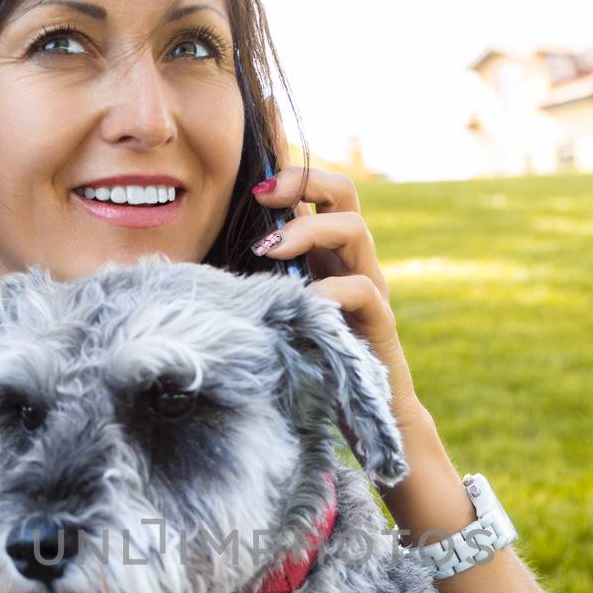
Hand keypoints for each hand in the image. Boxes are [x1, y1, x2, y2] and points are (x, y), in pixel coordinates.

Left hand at [249, 167, 429, 435]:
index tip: (255, 189)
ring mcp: (371, 289)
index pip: (322, 193)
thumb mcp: (279, 309)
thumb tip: (212, 255)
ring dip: (309, 231)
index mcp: (328, 254)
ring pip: (356, 230)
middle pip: (346, 193)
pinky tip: (303, 301)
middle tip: (262, 198)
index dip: (293, 179)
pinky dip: (332, 289)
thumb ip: (263, 280)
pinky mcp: (380, 322)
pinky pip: (364, 289)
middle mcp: (353, 262)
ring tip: (271, 251)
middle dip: (304, 183)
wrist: (362, 413)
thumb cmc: (310, 360)